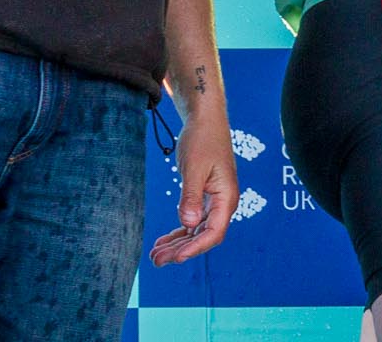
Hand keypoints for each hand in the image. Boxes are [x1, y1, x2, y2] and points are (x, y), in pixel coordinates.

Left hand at [150, 116, 236, 266]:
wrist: (205, 121)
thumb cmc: (203, 140)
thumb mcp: (194, 169)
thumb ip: (191, 197)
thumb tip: (187, 224)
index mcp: (226, 197)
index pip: (213, 232)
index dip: (195, 248)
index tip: (175, 258)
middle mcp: (223, 203)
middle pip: (203, 236)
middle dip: (180, 250)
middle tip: (155, 261)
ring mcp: (214, 201)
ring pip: (196, 231)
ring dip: (177, 244)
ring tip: (155, 255)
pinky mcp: (204, 197)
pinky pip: (192, 221)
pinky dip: (178, 232)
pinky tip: (163, 240)